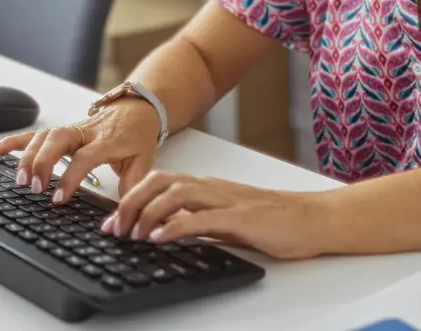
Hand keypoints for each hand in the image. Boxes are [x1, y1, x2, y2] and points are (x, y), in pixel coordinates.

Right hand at [0, 98, 160, 203]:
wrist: (138, 108)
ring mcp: (73, 129)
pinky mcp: (63, 129)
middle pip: (59, 139)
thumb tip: (122, 218)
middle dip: (43, 162)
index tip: (58, 199)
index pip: (85, 157)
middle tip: (34, 187)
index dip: (70, 177)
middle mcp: (87, 132)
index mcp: (108, 141)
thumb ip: (133, 188)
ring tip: (20, 180)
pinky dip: (15, 140)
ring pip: (46, 135)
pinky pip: (36, 133)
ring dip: (28, 155)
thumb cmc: (138, 136)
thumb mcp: (143, 161)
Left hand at [103, 172, 326, 259]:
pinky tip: (161, 238)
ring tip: (132, 234)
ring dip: (148, 213)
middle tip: (112, 229)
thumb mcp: (225, 221)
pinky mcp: (241, 217)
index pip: (160, 182)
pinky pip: (203, 217)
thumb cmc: (272, 221)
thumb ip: (198, 221)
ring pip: (177, 194)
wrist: (310, 219)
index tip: (110, 223)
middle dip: (130, 203)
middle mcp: (213, 188)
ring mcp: (227, 200)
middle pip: (161, 182)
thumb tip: (164, 232)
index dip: (130, 198)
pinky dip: (178, 225)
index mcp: (208, 187)